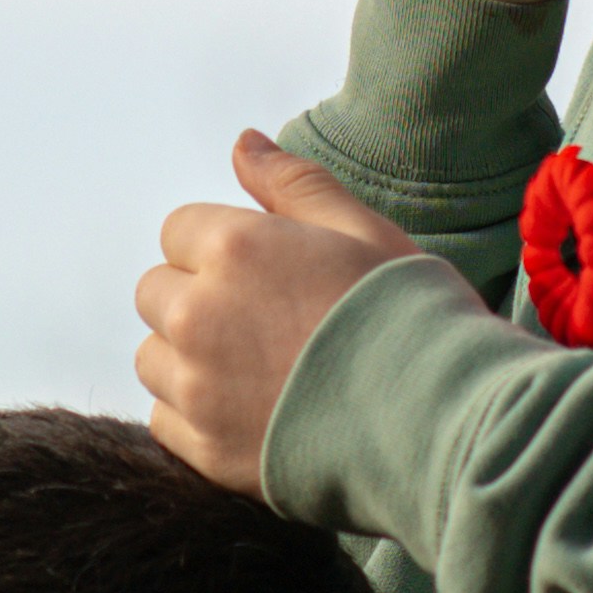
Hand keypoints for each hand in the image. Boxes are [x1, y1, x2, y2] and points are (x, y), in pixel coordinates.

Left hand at [137, 128, 431, 489]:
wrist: (440, 420)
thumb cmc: (411, 315)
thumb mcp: (363, 230)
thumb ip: (294, 184)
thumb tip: (242, 143)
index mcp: (233, 248)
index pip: (179, 230)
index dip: (223, 247)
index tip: (268, 273)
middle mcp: (198, 314)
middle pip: (155, 292)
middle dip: (197, 298)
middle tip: (264, 322)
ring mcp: (196, 387)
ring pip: (152, 358)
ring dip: (187, 357)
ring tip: (256, 370)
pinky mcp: (204, 449)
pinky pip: (165, 421)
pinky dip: (195, 416)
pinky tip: (251, 412)